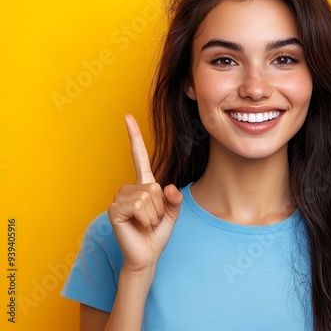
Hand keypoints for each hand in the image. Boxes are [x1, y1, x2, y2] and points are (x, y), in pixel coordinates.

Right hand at [108, 114, 182, 274]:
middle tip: (152, 220)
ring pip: (148, 196)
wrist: (147, 256)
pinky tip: (138, 226)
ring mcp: (119, 197)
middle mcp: (129, 188)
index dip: (134, 137)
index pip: (139, 156)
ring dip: (153, 214)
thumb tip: (169, 187)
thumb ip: (175, 199)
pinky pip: (140, 205)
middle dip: (160, 207)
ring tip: (145, 224)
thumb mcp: (172, 214)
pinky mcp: (114, 209)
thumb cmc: (157, 234)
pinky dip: (146, 218)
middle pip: (154, 186)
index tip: (127, 116)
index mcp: (144, 185)